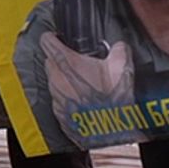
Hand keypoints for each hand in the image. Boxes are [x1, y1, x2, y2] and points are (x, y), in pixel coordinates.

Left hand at [39, 32, 132, 146]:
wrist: (112, 131)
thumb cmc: (114, 99)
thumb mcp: (122, 68)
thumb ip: (119, 50)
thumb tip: (119, 46)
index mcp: (67, 63)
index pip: (46, 41)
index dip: (51, 37)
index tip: (55, 37)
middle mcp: (56, 78)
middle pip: (50, 61)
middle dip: (60, 60)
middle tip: (77, 63)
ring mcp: (55, 96)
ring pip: (53, 81)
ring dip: (63, 79)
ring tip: (83, 83)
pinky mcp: (58, 112)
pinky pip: (58, 99)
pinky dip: (66, 97)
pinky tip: (82, 100)